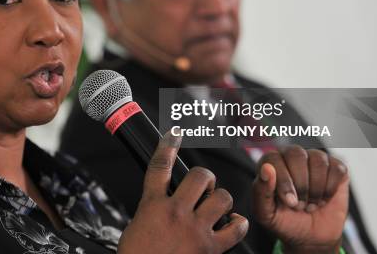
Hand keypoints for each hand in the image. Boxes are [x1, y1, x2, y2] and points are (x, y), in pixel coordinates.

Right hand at [118, 132, 247, 253]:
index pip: (160, 166)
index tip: (174, 134)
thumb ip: (153, 207)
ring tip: (216, 207)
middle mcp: (175, 212)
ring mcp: (195, 229)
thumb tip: (163, 199)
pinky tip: (234, 224)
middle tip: (203, 186)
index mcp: (153, 204)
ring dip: (221, 200)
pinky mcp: (210, 248)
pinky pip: (235, 228)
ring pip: (221, 197)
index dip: (168, 145)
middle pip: (199, 176)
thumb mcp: (138, 224)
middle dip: (205, 177)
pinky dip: (238, 224)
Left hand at [251, 146, 348, 253]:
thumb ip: (260, 191)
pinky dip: (331, 189)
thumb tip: (266, 168)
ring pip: (318, 161)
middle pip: (296, 154)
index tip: (290, 202)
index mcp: (270, 163)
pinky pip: (337, 169)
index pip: (273, 159)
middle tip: (300, 205)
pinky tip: (324, 198)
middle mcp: (291, 156)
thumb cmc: (285, 221)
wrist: (311, 237)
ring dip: (316, 189)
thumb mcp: (266, 214)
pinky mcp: (335, 167)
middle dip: (301, 185)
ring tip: (310, 204)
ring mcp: (314, 159)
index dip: (283, 181)